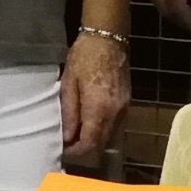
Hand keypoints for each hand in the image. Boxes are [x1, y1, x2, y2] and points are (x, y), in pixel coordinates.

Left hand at [59, 30, 131, 162]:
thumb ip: (69, 112)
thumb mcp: (69, 83)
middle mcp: (115, 113)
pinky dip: (102, 130)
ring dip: (94, 140)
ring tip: (77, 135)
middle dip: (84, 149)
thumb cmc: (84, 57)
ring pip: (110, 136)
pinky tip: (90, 123)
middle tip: (68, 145)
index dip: (75, 152)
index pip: (89, 143)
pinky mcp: (127, 103)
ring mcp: (124, 108)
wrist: (108, 38)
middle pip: (101, 144)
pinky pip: (115, 125)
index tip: (63, 150)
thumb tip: (66, 137)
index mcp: (99, 109)